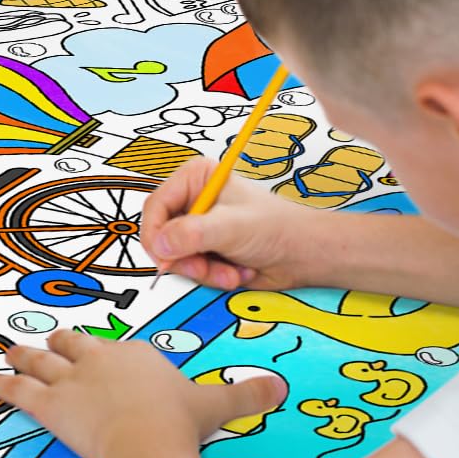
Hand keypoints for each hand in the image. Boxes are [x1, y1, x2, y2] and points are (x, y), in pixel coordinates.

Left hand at [0, 329, 286, 457]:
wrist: (150, 441)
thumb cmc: (182, 426)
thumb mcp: (220, 406)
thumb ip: (247, 395)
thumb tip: (280, 386)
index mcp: (139, 356)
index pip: (121, 351)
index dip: (112, 356)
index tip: (106, 356)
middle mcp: (103, 359)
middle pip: (77, 345)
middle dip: (63, 344)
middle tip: (51, 342)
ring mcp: (73, 380)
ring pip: (42, 361)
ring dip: (25, 356)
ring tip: (9, 351)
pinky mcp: (51, 404)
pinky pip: (20, 391)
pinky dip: (0, 386)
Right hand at [140, 155, 328, 291]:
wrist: (303, 255)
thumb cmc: (277, 228)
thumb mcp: (232, 227)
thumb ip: (193, 234)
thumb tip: (160, 245)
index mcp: (194, 179)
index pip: (155, 207)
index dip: (155, 235)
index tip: (165, 258)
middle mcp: (192, 201)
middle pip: (160, 235)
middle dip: (184, 258)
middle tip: (205, 268)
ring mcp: (197, 227)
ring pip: (174, 257)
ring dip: (201, 271)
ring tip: (229, 271)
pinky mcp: (204, 250)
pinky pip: (189, 270)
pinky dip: (209, 278)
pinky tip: (233, 273)